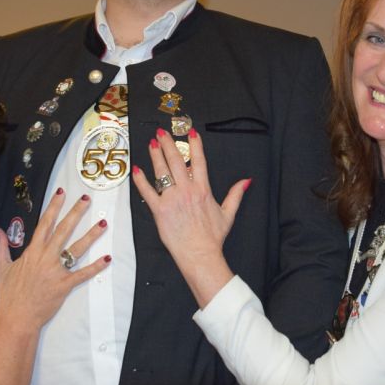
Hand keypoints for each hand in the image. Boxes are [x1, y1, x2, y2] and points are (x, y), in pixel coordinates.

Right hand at [0, 190, 109, 329]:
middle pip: (64, 230)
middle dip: (76, 213)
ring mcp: (57, 270)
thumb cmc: (8, 295)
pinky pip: (83, 273)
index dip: (53, 207)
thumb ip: (0, 247)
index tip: (61, 194)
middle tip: (86, 199)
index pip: (45, 223)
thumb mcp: (1, 268)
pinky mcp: (65, 285)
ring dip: (91, 236)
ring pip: (77, 248)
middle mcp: (46, 257)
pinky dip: (96, 267)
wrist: (16, 317)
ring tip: (102, 224)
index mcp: (32, 251)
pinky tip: (107, 258)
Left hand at [132, 128, 247, 305]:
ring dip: (156, 155)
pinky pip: (148, 192)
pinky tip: (137, 170)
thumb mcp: (228, 213)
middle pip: (176, 161)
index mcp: (203, 190)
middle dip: (168, 144)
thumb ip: (236, 194)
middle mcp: (187, 191)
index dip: (194, 144)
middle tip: (162, 132)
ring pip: (162, 172)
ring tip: (152, 143)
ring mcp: (172, 199)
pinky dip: (141, 181)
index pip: (198, 161)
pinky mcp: (160, 210)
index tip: (190, 131)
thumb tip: (246, 181)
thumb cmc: (212, 237)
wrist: (200, 254)